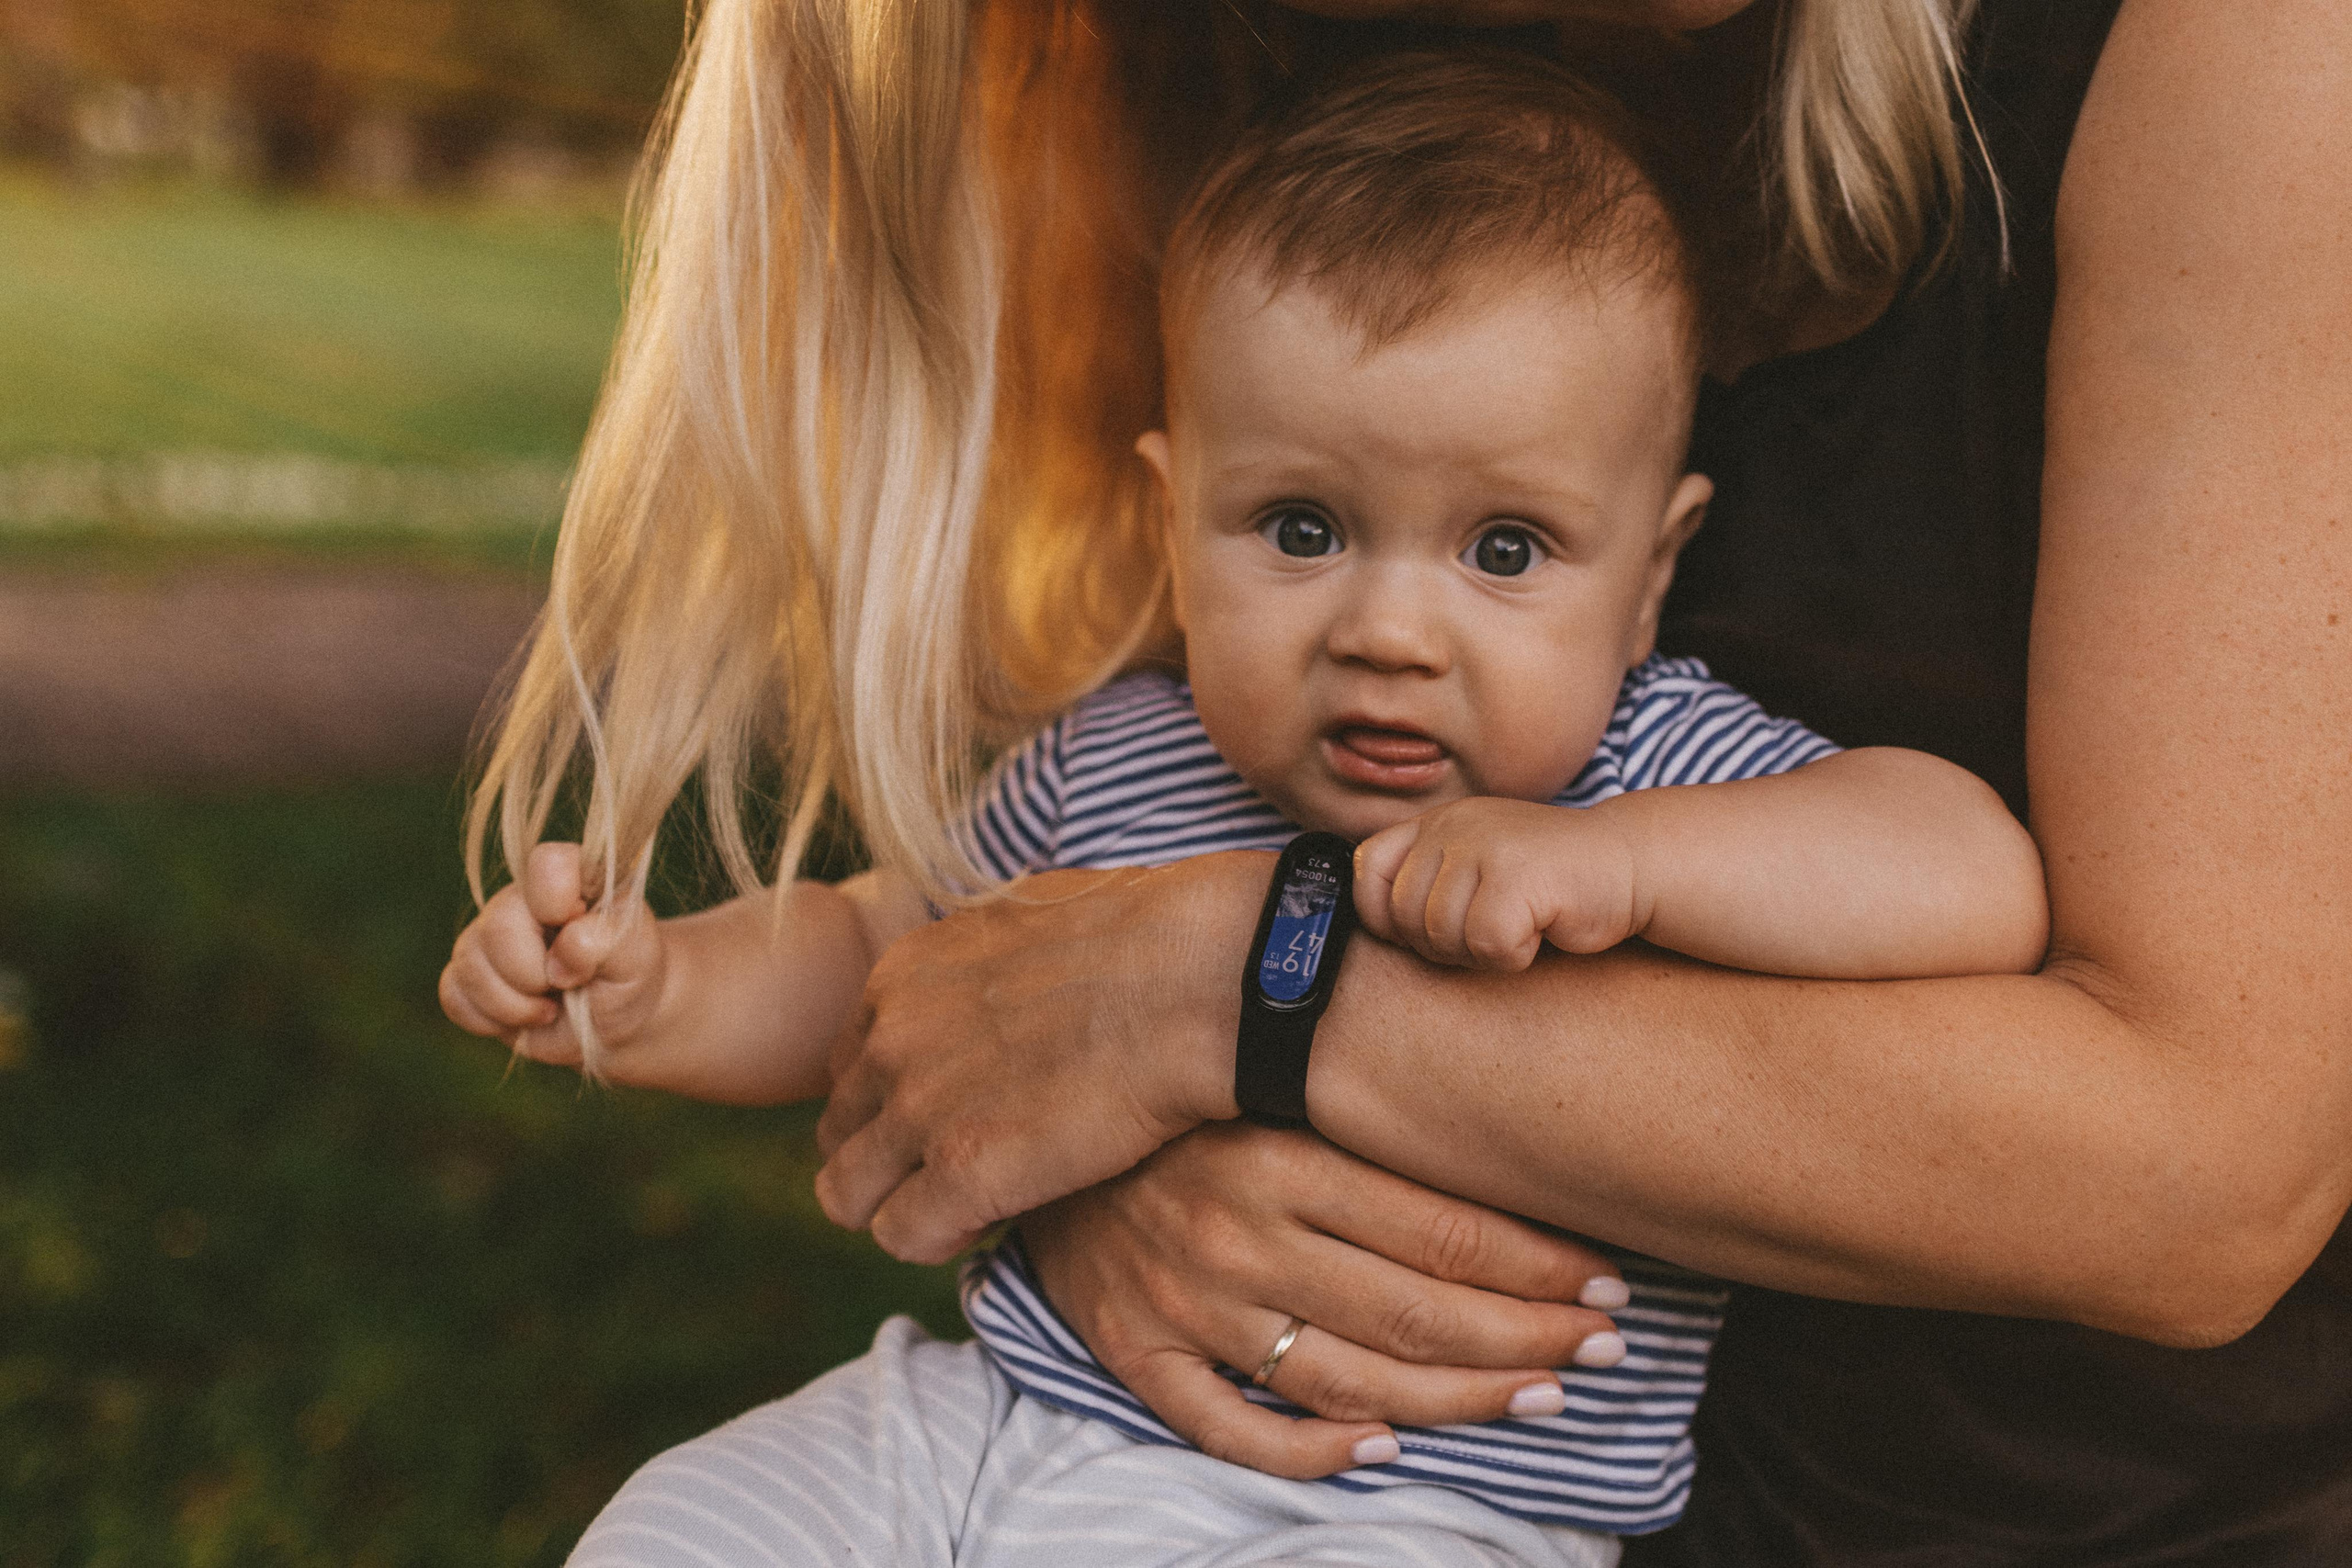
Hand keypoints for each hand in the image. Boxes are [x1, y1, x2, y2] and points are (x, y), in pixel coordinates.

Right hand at [437, 842, 666, 1074]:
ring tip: (550, 1008)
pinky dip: (489, 1020)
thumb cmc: (626, 976)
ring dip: (514, 1005)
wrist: (609, 1019)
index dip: (557, 904)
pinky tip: (521, 1018)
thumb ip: (608, 942)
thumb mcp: (636, 958)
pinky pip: (453, 994)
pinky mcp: (466, 973)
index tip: (580, 937)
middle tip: (567, 986)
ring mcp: (488, 934)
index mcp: (572, 877)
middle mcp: (522, 899)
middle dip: (534, 974)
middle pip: (499, 927)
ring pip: (469, 964)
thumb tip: (564, 949)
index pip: (547, 863)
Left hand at [815, 853, 1271, 1263]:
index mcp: (902, 976)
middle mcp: (890, 1041)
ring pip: (847, 1195)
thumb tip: (996, 978)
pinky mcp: (964, 1173)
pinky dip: (940, 1239)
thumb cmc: (1148, 941)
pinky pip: (902, 1236)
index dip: (897, 1099)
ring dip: (901, 1206)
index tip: (956, 1112)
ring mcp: (919, 1110)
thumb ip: (981, 962)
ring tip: (971, 1204)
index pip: (850, 1063)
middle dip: (889, 1158)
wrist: (1201, 979)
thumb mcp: (1026, 921)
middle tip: (961, 1165)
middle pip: (839, 1130)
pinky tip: (992, 1222)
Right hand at [1021, 1123, 1630, 1479]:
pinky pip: (1231, 1429)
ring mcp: (1186, 1300)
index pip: (1443, 1229)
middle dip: (1530, 1337)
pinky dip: (1313, 1455)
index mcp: (1281, 1151)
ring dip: (1459, 1401)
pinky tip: (1383, 1456)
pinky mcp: (1136, 1349)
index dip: (1541, 1264)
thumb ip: (1368, 1092)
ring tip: (1541, 1396)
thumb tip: (1498, 1106)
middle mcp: (1238, 1232)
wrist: (1029, 1108)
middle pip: (1416, 1312)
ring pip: (1347, 1382)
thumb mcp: (1268, 1063)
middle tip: (1606, 1345)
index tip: (1609, 1277)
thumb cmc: (1177, 1081)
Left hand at [1354, 797, 1639, 969]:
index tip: (1426, 931)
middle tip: (1490, 934)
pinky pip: (1486, 944)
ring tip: (1519, 927)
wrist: (1631, 865)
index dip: (1386, 915)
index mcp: (1438, 823)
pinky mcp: (1516, 876)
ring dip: (1480, 953)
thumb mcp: (1478, 867)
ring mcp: (1485, 846)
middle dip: (1442, 946)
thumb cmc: (1551, 882)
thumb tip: (1370, 926)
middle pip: (1404, 916)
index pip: (1367, 870)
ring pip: (1441, 935)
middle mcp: (1454, 826)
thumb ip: (1428, 882)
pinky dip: (1514, 956)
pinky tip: (1540, 932)